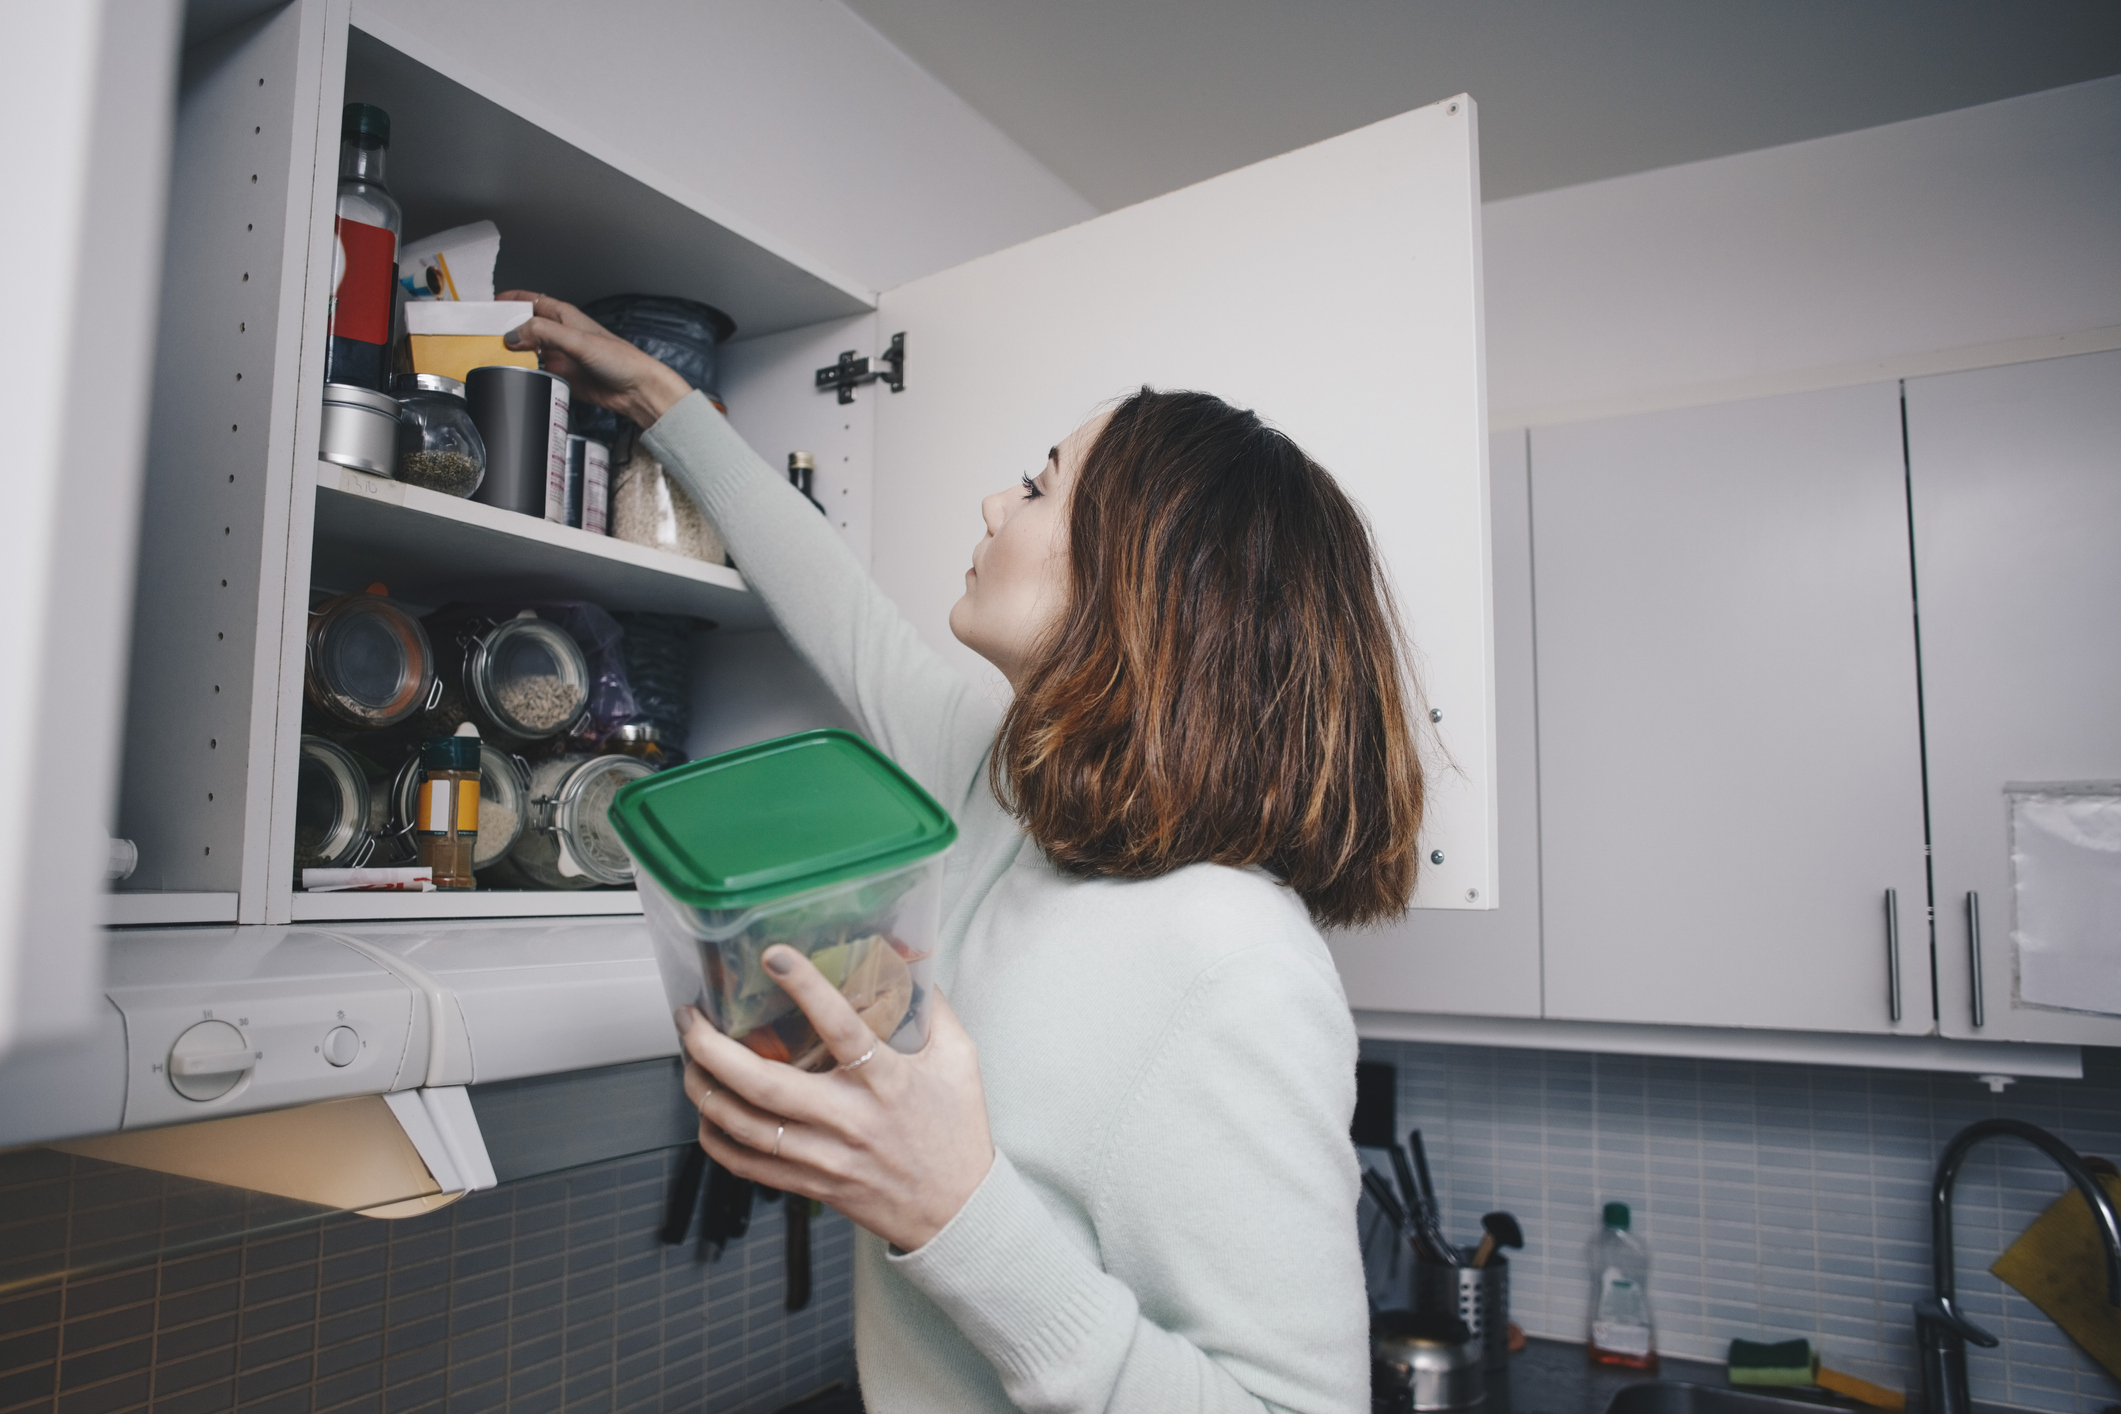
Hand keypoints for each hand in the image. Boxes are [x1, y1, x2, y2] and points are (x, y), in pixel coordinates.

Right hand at [496, 290, 691, 428]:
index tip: (489, 305)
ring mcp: (561, 356)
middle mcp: (561, 334)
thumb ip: (543, 333)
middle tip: (484, 336)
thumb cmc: (620, 360)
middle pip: (525, 327)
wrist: (636, 390)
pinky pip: (536, 373)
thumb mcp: (578, 340)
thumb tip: (513, 334)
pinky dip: (525, 374)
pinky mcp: (562, 377)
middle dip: (506, 330)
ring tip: (494, 357)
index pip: (531, 301)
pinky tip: (516, 376)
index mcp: (565, 317)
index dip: (510, 300)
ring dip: (514, 355)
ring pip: (528, 351)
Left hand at [678, 946, 994, 1252]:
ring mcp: (825, 1157)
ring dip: (704, 1090)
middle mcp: (849, 1120)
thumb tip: (910, 961)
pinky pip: (748, 1165)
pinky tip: (707, 1112)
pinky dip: (717, 1138)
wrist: (957, 1212)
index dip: (806, 988)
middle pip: (765, 1086)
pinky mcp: (812, 1185)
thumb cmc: (957, 1133)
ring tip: (689, 1057)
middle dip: (714, 1049)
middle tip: (691, 1017)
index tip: (774, 955)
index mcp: (887, 1082)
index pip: (841, 1028)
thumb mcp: (959, 1060)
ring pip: (745, 1126)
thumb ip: (934, 1009)